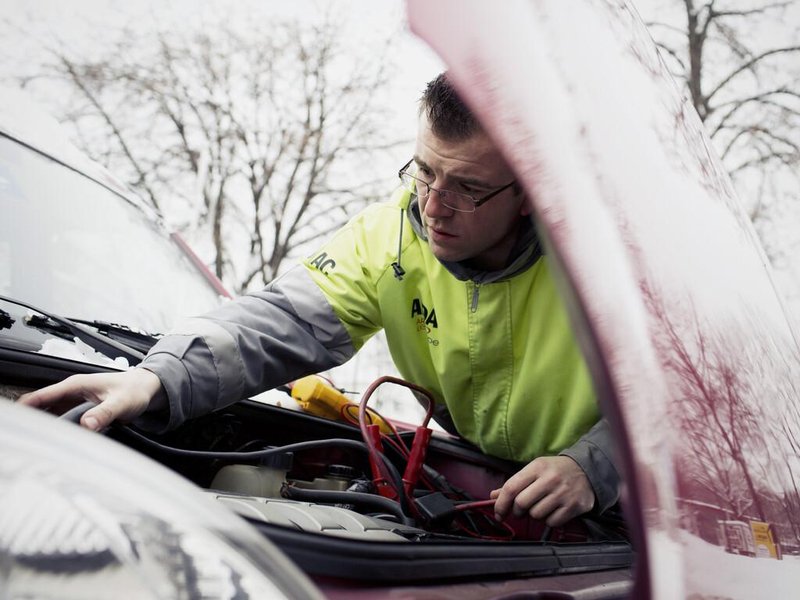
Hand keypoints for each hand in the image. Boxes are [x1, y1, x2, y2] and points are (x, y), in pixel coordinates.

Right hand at [17, 368, 163, 430]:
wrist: (146, 388)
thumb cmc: (135, 390)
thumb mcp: (121, 402)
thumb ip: (105, 413)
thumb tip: (87, 424)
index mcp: (77, 385)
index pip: (44, 395)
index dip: (27, 406)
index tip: (16, 420)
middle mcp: (73, 390)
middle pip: (42, 404)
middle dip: (30, 417)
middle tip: (23, 436)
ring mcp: (75, 399)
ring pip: (50, 411)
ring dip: (41, 423)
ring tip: (32, 440)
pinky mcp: (80, 407)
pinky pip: (60, 416)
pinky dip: (52, 425)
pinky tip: (49, 438)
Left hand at [490, 455, 594, 526]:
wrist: (587, 470)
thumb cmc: (555, 471)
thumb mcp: (535, 470)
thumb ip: (514, 483)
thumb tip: (493, 496)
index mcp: (537, 467)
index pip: (511, 488)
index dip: (501, 503)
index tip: (498, 513)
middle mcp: (550, 479)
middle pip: (522, 504)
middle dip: (517, 511)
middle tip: (521, 510)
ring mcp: (563, 493)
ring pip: (536, 515)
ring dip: (535, 515)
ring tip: (541, 506)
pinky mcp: (573, 506)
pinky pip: (552, 522)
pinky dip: (549, 520)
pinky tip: (553, 510)